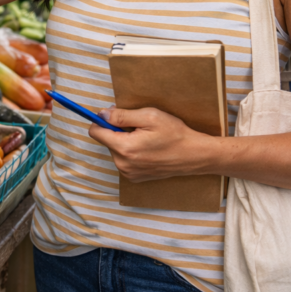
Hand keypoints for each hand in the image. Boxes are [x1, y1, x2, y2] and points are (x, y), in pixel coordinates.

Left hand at [88, 108, 215, 181]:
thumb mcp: (149, 116)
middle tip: (138, 126)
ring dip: (125, 141)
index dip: (102, 120)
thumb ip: (122, 115)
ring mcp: (128, 173)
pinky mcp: (135, 177)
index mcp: (124, 148)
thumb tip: (102, 114)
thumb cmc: (174, 134)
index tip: (113, 114)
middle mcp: (123, 164)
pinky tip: (147, 148)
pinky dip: (131, 152)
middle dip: (117, 130)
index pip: (95, 132)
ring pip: (115, 149)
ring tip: (146, 138)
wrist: (194, 155)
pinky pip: (124, 159)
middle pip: (106, 140)